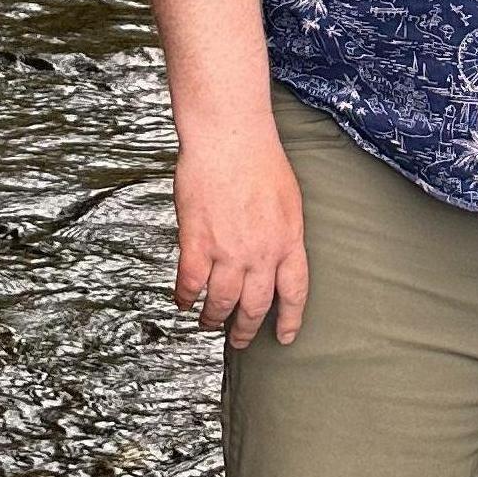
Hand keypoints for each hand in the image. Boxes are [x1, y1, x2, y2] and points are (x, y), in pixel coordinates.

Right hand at [172, 125, 308, 346]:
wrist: (229, 136)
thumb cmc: (258, 157)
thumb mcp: (288, 200)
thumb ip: (283, 232)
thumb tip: (276, 254)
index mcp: (288, 241)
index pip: (293, 293)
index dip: (289, 320)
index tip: (284, 337)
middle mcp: (261, 253)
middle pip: (255, 305)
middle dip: (246, 329)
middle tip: (239, 340)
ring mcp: (228, 250)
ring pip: (221, 302)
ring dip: (213, 318)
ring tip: (208, 323)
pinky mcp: (197, 242)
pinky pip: (190, 282)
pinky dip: (185, 297)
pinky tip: (183, 302)